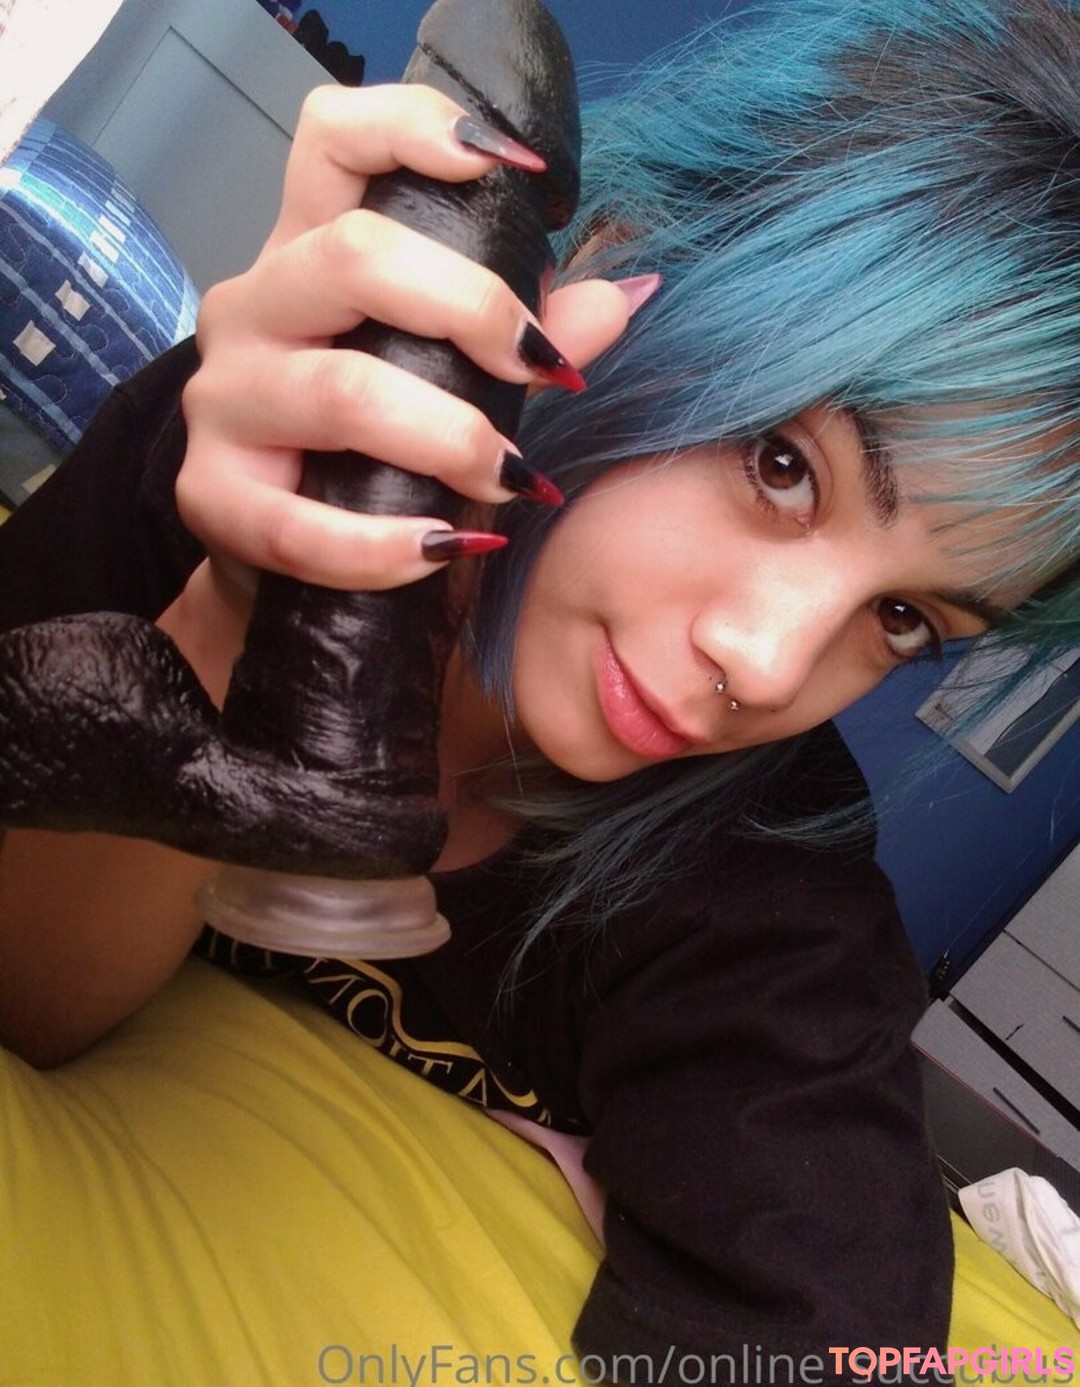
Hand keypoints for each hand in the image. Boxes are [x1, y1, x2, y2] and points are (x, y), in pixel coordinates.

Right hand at [176, 83, 632, 593]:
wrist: (285, 566)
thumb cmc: (375, 456)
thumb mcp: (450, 379)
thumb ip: (523, 336)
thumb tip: (622, 298)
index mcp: (311, 253)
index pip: (334, 137)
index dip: (414, 127)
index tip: (513, 169)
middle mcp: (254, 306)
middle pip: (355, 257)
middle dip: (472, 309)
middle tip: (545, 369)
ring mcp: (225, 399)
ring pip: (342, 393)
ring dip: (450, 439)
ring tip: (513, 481)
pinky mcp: (209, 496)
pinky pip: (300, 526)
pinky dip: (385, 548)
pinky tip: (446, 549)